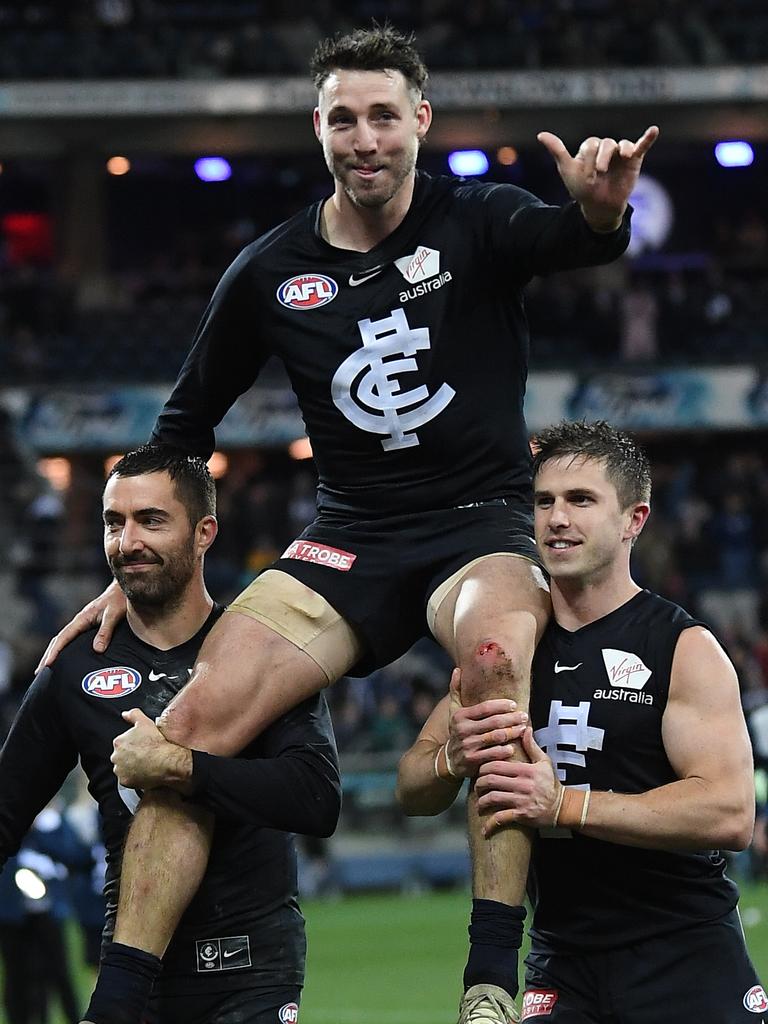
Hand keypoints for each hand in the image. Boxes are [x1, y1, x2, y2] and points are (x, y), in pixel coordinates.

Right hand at [36, 579, 126, 670]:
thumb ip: (105, 630)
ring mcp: (83, 624)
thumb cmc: (119, 600)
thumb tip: (97, 649)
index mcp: (82, 619)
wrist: (124, 589)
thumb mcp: (113, 614)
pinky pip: (72, 639)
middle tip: (39, 673)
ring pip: (64, 640)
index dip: (54, 652)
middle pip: (59, 640)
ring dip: (54, 653)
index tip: (46, 665)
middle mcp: (79, 622)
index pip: (63, 637)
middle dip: (48, 655)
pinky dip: (65, 649)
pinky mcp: (89, 626)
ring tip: (46, 668)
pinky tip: (65, 658)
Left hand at [111, 709, 192, 790]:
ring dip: (131, 767)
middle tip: (143, 755)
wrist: (166, 761)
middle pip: (121, 757)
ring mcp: (120, 770)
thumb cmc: (157, 743)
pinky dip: (134, 778)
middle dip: (130, 757)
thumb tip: (125, 714)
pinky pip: (127, 780)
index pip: (121, 744)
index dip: (132, 745)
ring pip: (123, 769)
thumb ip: (133, 714)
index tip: (141, 746)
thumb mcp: (145, 722)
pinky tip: (144, 773)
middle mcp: (116, 756)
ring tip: (145, 765)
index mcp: (119, 742)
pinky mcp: (125, 781)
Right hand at [446, 668, 528, 778]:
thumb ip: (456, 690)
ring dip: (512, 732)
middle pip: (493, 722)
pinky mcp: (472, 760)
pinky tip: (513, 747)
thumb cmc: (458, 731)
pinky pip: (493, 754)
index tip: (514, 704)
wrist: (450, 759)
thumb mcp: (454, 711)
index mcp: (460, 716)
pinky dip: (504, 750)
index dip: (501, 705)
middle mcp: (463, 730)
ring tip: (523, 729)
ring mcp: (468, 746)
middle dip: (512, 718)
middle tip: (524, 716)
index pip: (484, 707)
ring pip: (496, 737)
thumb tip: (457, 669)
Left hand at [476, 727, 561, 835]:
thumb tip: (524, 728)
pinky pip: (502, 819)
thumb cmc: (550, 782)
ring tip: (479, 803)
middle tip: (476, 786)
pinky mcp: (522, 815)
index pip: (497, 765)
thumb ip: (532, 746)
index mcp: (525, 770)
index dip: (484, 767)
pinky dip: (491, 824)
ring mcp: (521, 800)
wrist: (562, 807)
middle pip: (491, 780)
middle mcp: (522, 784)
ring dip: (481, 802)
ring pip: (493, 798)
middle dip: (479, 783)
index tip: (480, 770)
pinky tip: (484, 829)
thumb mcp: (544, 762)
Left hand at [538, 124, 658, 230]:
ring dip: (621, 151)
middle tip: (599, 173)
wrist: (599, 207)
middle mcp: (605, 148)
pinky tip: (654, 130)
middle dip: (602, 157)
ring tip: (623, 158)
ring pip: (621, 144)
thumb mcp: (568, 170)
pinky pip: (642, 145)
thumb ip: (557, 151)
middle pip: (606, 143)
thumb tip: (540, 134)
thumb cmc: (582, 189)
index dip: (588, 159)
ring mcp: (620, 153)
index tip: (586, 176)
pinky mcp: (634, 159)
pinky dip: (648, 138)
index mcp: (590, 148)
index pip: (590, 145)